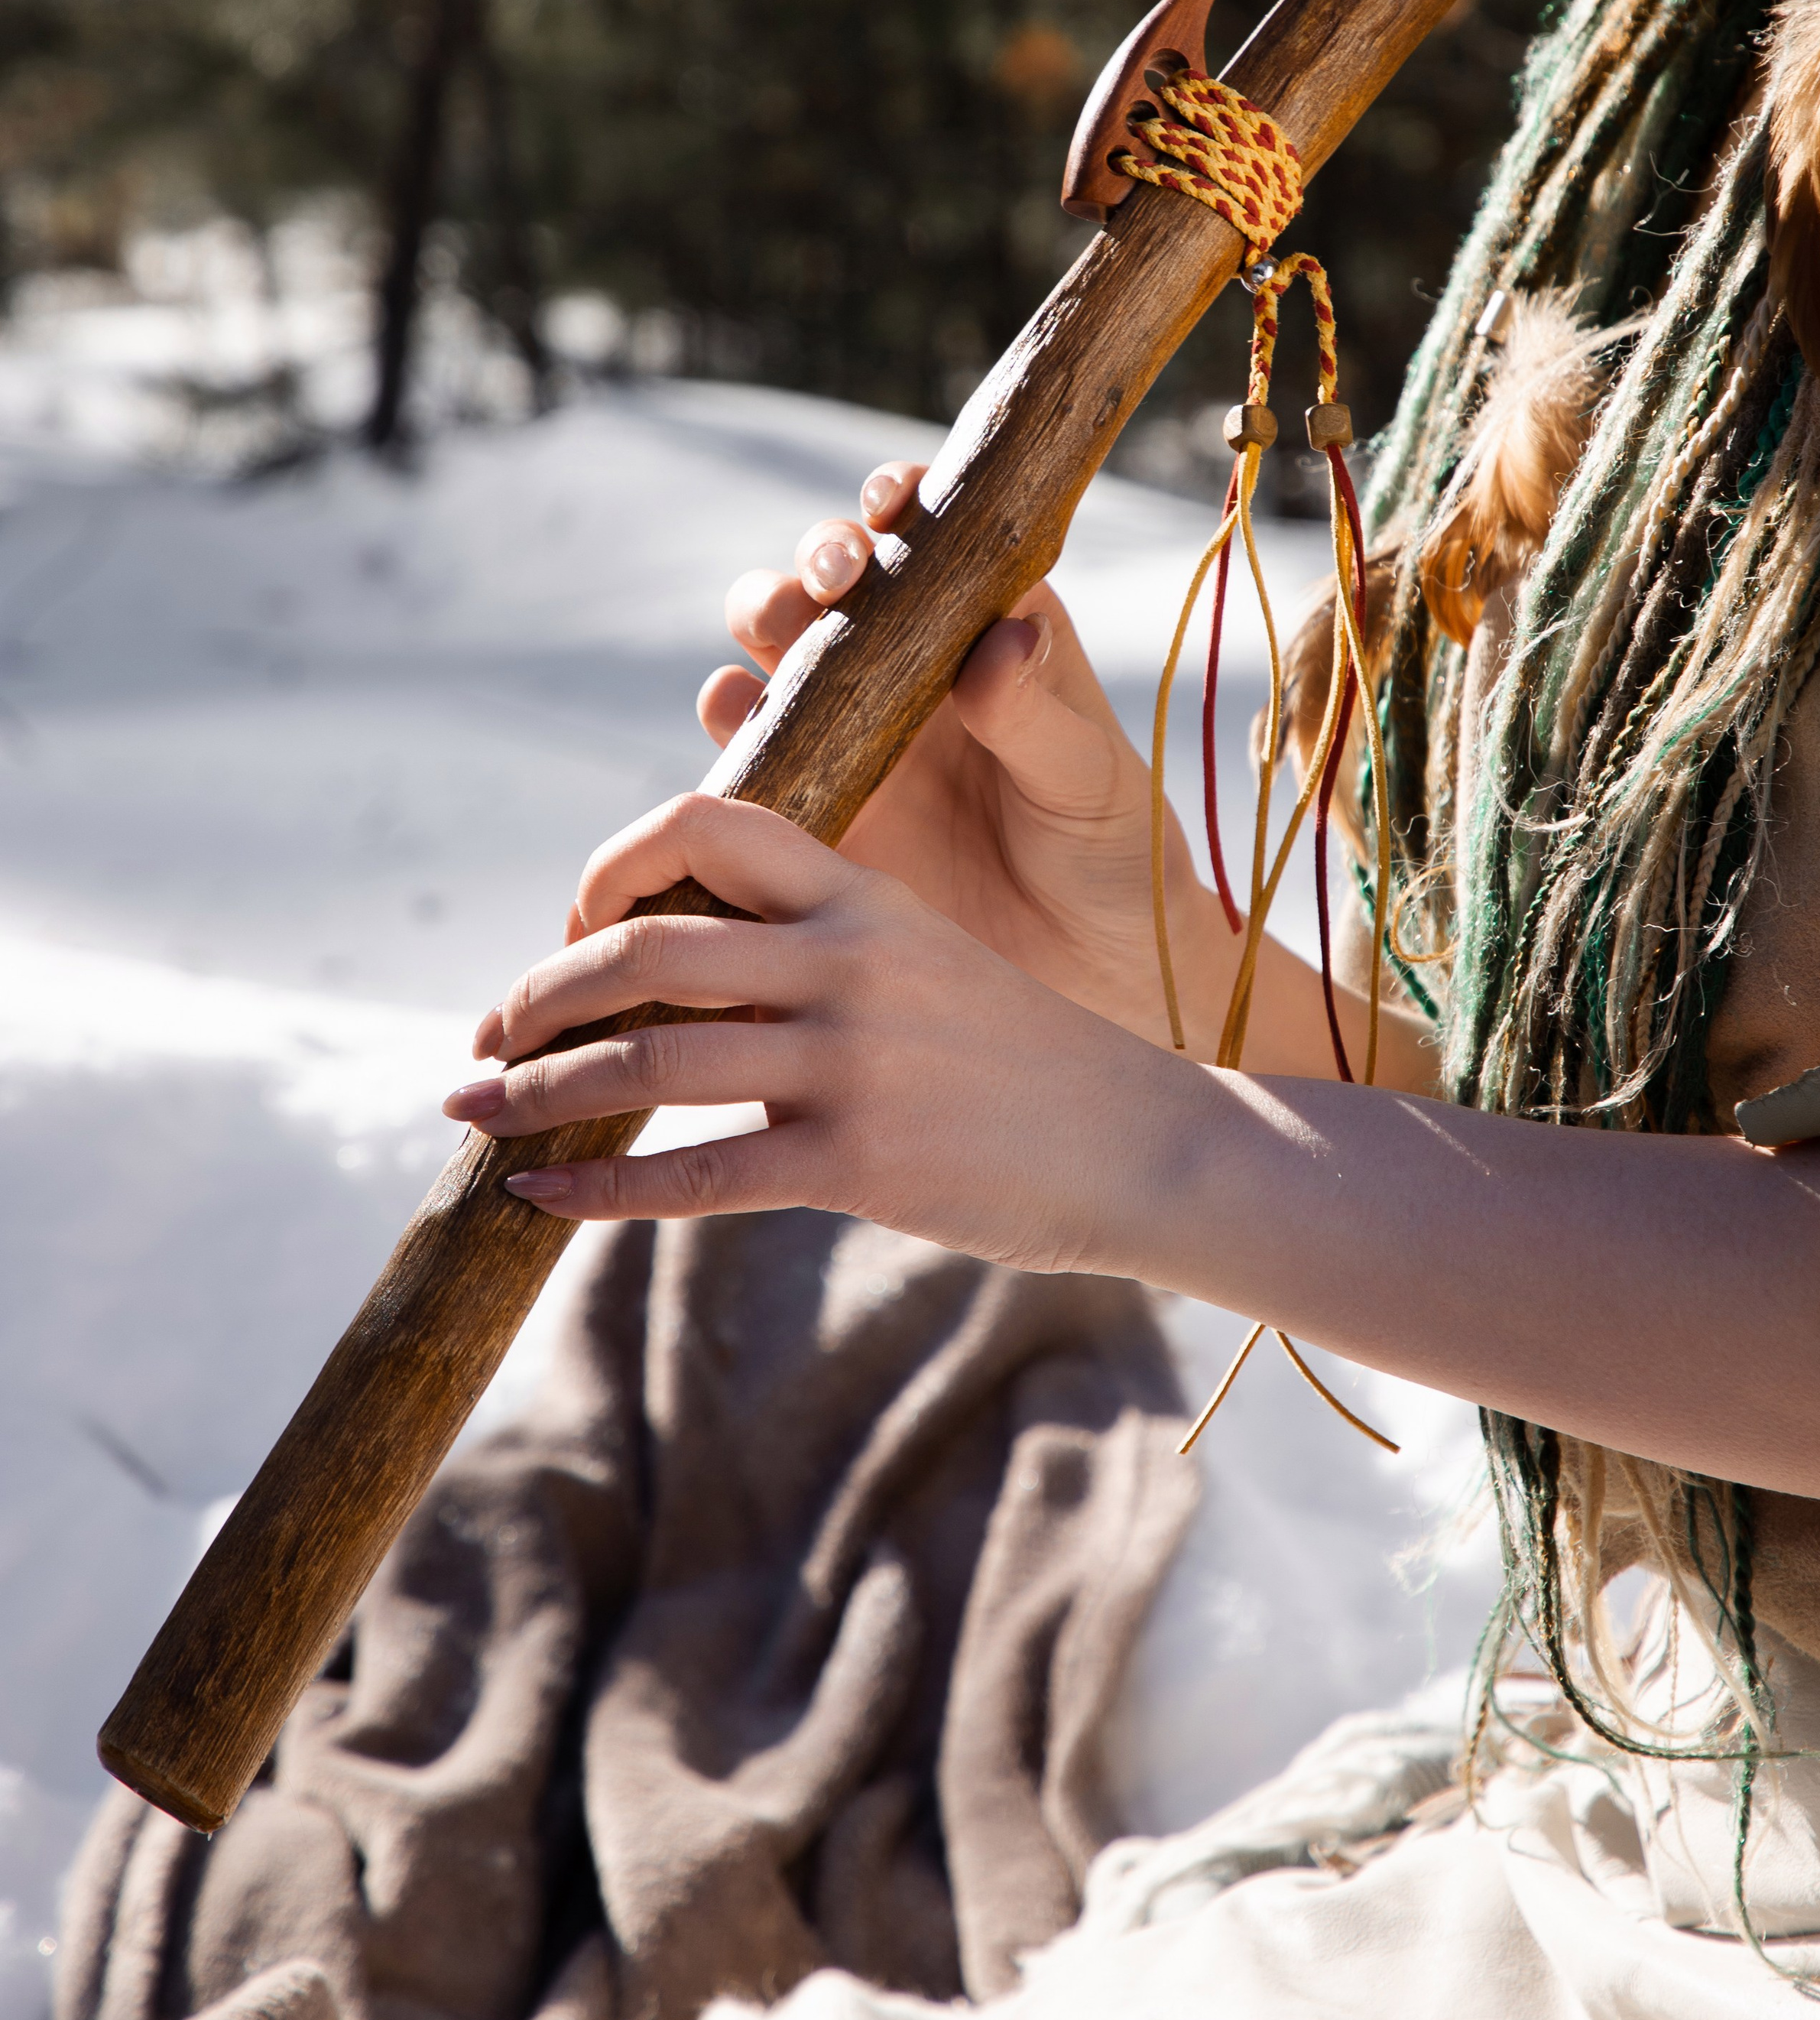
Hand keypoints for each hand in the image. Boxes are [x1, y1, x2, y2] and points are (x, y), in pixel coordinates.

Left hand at [449, 793, 1212, 1271]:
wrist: (1144, 1142)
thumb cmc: (1018, 1056)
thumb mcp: (924, 955)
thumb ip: (816, 943)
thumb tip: (672, 966)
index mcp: (864, 894)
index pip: (705, 825)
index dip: (610, 867)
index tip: (572, 930)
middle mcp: (849, 962)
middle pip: (646, 947)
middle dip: (538, 995)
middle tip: (485, 1040)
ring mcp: (853, 1062)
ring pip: (649, 1059)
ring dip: (537, 1090)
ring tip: (477, 1113)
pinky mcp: (857, 1163)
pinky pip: (695, 1174)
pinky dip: (599, 1185)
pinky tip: (542, 1194)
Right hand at [691, 458, 1236, 1051]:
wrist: (1080, 975)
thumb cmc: (1109, 858)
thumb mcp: (1089, 783)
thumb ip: (1039, 713)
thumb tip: (1001, 638)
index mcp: (987, 628)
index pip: (934, 534)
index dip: (900, 500)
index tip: (892, 504)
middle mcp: (908, 664)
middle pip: (836, 575)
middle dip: (822, 557)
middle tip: (837, 580)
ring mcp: (850, 728)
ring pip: (776, 642)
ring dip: (765, 623)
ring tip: (780, 646)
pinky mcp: (808, 801)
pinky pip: (747, 743)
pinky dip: (729, 722)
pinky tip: (737, 724)